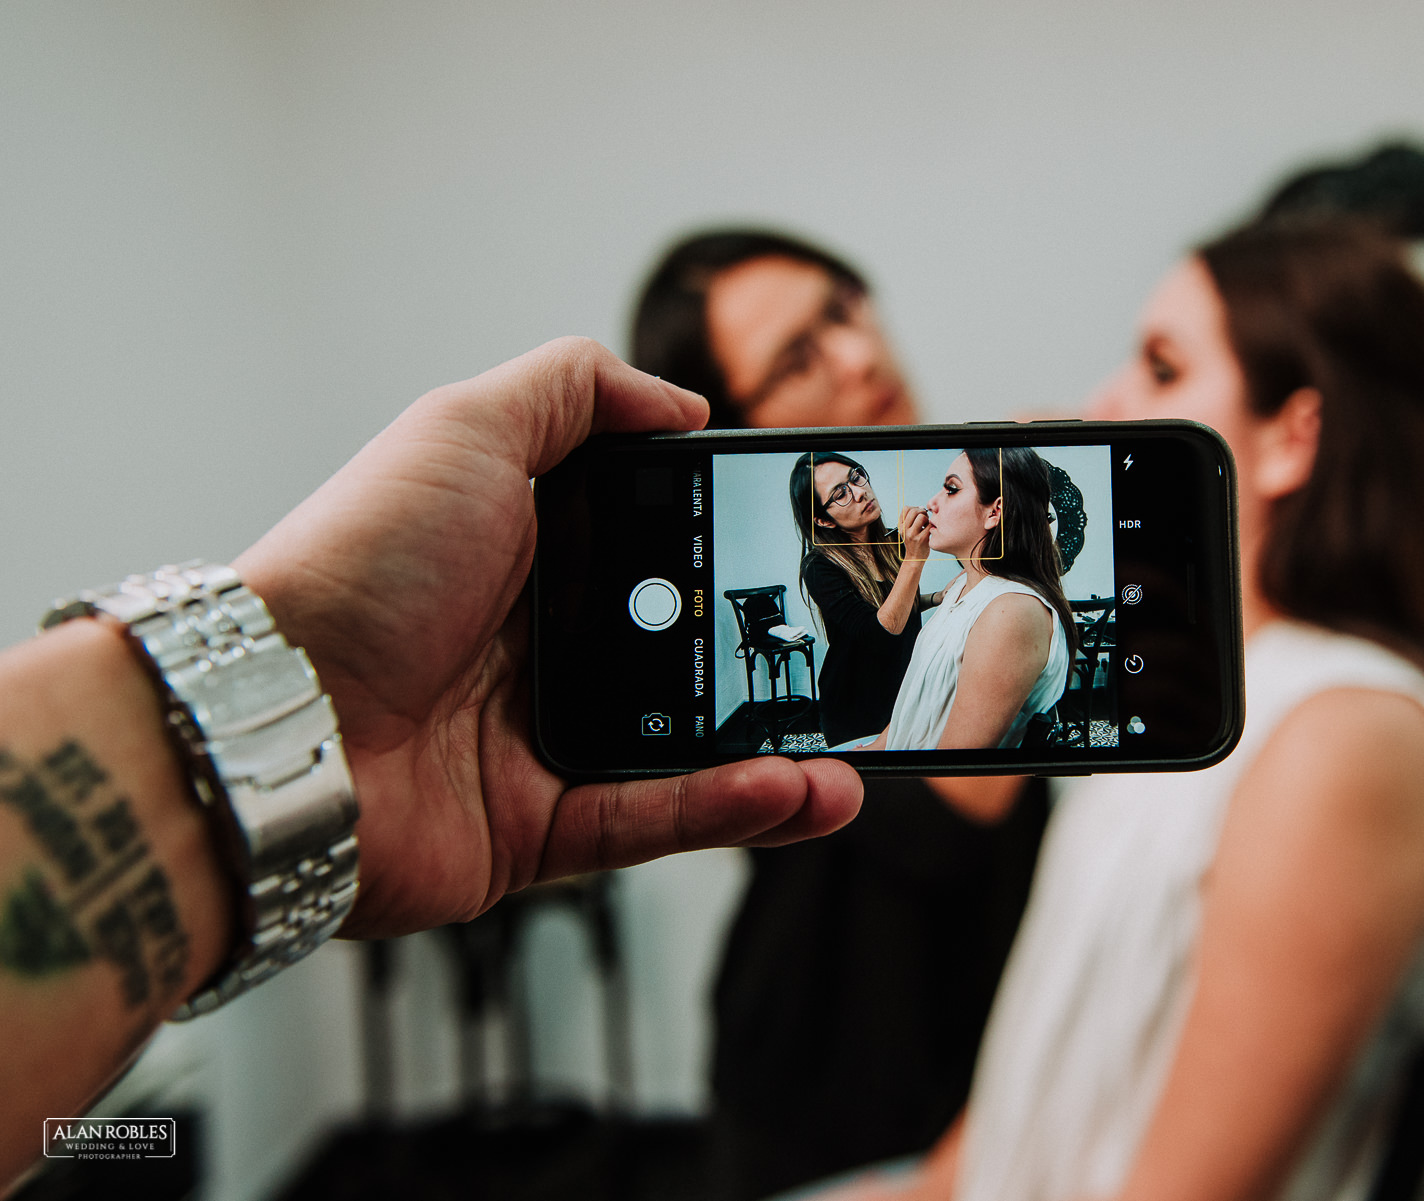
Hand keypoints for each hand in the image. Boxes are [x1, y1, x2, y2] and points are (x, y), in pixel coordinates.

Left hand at [233, 338, 861, 937]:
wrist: (272, 720)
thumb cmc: (354, 567)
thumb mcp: (462, 428)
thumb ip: (574, 392)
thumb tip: (681, 403)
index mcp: (530, 554)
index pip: (656, 549)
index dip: (725, 551)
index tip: (798, 552)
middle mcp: (539, 649)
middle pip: (682, 658)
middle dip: (768, 666)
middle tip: (847, 666)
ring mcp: (539, 742)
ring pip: (686, 753)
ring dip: (772, 760)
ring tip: (846, 759)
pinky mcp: (533, 828)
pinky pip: (647, 821)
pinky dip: (721, 811)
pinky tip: (789, 791)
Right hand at [899, 504, 930, 560]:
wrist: (915, 557)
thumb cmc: (914, 541)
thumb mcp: (907, 530)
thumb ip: (911, 519)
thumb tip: (922, 507)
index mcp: (900, 526)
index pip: (906, 508)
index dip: (914, 508)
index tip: (918, 513)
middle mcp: (904, 529)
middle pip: (914, 511)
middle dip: (922, 512)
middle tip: (925, 518)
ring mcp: (912, 534)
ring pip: (922, 517)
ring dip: (927, 519)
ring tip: (926, 525)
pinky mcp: (922, 539)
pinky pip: (930, 525)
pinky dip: (932, 526)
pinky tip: (929, 531)